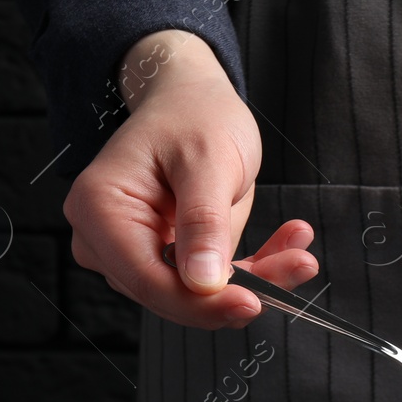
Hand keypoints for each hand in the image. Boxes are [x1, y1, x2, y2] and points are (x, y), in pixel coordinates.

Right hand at [63, 31, 317, 329]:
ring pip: (199, 294)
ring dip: (256, 279)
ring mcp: (136, 252)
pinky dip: (256, 269)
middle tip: (299, 265)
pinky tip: (291, 244)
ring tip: (301, 252)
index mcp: (100, 209)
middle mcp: (107, 239)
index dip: (201, 302)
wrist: (193, 99)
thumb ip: (203, 222)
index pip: (147, 280)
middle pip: (174, 293)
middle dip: (238, 290)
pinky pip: (214, 282)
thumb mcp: (208, 159)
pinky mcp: (169, 258)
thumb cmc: (193, 115)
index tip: (253, 302)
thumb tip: (203, 284)